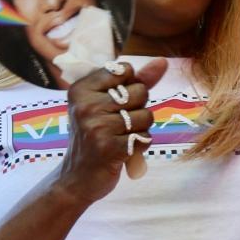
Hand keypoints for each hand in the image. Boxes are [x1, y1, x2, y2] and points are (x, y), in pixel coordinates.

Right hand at [54, 58, 167, 205]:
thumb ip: (134, 82)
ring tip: (120, 137)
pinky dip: (140, 145)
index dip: (129, 86)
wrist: (77, 178)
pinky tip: (123, 150)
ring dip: (140, 128)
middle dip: (137, 108)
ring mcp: (97, 126)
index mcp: (81, 89)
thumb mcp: (105, 104)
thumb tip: (163, 61)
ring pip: (146, 115)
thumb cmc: (94, 136)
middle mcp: (86, 105)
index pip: (125, 70)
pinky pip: (145, 137)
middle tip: (117, 123)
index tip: (113, 102)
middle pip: (139, 91)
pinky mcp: (109, 148)